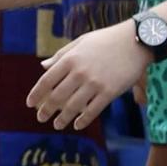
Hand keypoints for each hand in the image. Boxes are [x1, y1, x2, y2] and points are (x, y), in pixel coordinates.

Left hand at [29, 20, 145, 131]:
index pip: (47, 80)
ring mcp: (95, 83)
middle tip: (41, 118)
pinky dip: (83, 120)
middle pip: (57, 97)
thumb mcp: (80, 42)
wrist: (136, 41)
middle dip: (46, 110)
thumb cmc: (106, 40)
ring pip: (73, 107)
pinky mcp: (109, 92)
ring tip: (57, 125)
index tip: (30, 104)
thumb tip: (43, 67)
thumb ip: (61, 55)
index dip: (36, 94)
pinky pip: (93, 111)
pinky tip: (77, 125)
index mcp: (70, 58)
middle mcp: (80, 72)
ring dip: (62, 119)